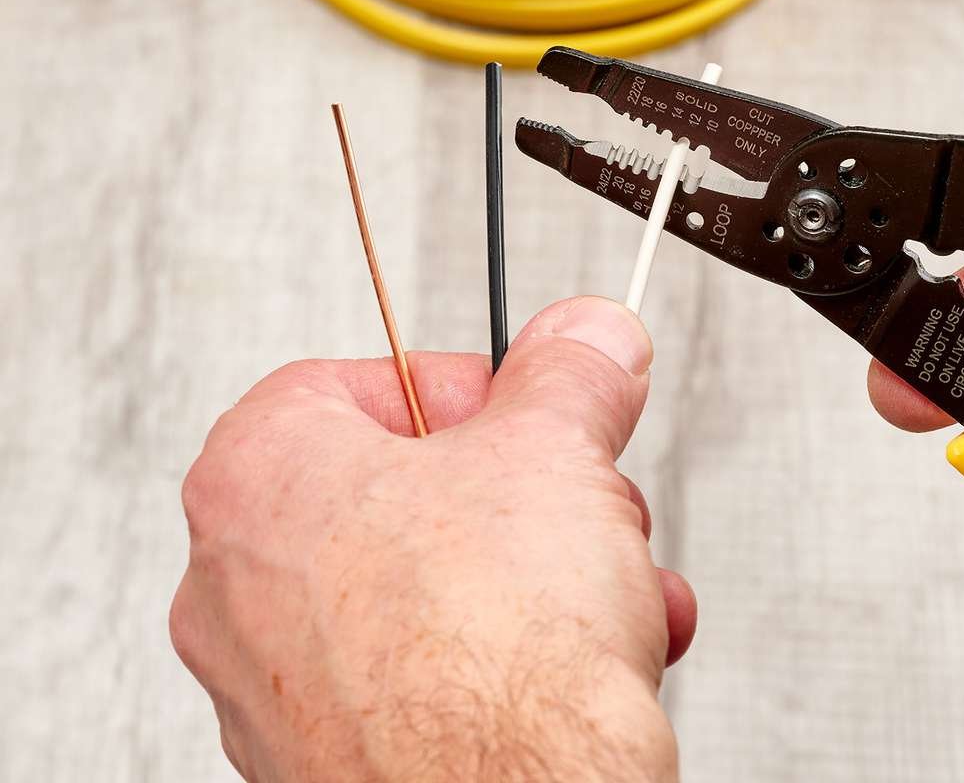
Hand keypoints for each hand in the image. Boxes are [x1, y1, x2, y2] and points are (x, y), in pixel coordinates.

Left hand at [170, 297, 695, 781]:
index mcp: (259, 477)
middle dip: (528, 496)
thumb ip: (572, 372)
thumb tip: (589, 338)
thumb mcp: (556, 450)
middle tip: (587, 506)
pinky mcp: (333, 759)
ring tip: (611, 593)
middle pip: (407, 491)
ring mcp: (280, 688)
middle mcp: (238, 586)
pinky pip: (431, 677)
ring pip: (429, 590)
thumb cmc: (491, 650)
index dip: (470, 389)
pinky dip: (513, 662)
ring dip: (543, 580)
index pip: (358, 382)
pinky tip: (596, 664)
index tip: (534, 411)